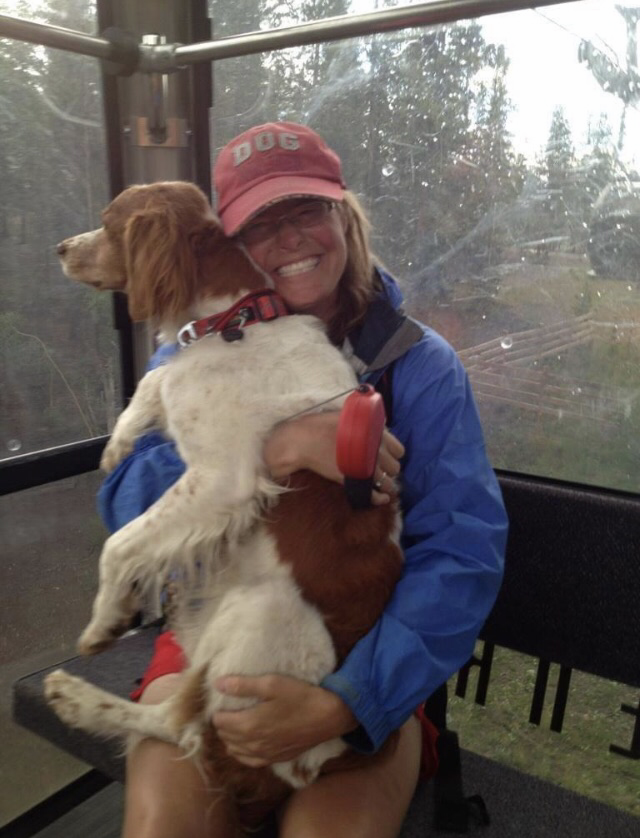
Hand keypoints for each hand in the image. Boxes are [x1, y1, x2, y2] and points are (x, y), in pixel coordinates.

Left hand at [212, 674, 356, 767]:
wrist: (327, 717)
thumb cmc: (299, 696)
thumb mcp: (271, 684)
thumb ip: (242, 685)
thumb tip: (217, 684)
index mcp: (248, 725)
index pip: (220, 722)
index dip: (218, 711)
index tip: (222, 701)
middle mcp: (253, 745)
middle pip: (225, 737)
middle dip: (223, 724)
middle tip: (229, 710)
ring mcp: (264, 755)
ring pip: (235, 751)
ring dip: (231, 739)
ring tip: (236, 724)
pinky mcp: (275, 760)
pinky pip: (249, 761)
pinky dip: (242, 752)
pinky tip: (246, 743)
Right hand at [264, 412, 404, 505]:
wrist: (303, 441)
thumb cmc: (321, 425)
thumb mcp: (347, 415)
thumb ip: (365, 421)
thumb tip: (378, 424)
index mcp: (374, 434)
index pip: (399, 450)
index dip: (393, 454)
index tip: (385, 455)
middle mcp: (374, 451)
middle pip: (395, 467)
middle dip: (389, 469)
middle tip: (378, 469)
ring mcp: (364, 468)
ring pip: (387, 483)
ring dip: (385, 484)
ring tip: (378, 483)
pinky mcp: (352, 481)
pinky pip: (373, 495)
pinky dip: (379, 499)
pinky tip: (381, 499)